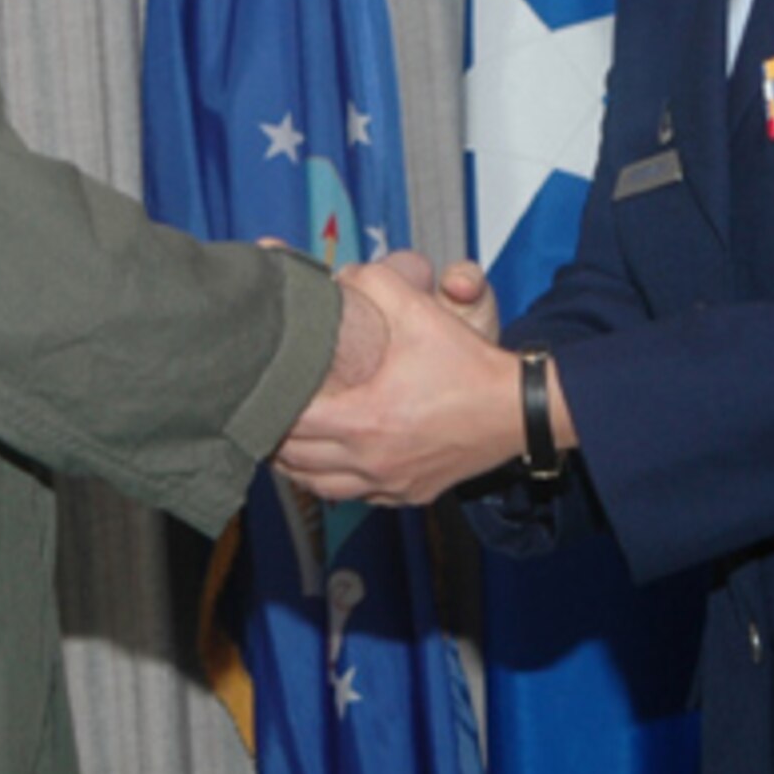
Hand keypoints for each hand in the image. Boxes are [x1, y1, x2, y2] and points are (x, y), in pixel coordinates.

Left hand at [275, 260, 529, 504]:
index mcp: (364, 419)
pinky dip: (331, 480)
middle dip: (272, 436)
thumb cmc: (467, 363)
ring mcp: (389, 483)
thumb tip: (337, 276)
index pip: (290, 424)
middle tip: (261, 411)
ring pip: (319, 485)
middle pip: (295, 460)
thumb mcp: (419, 309)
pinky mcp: (408, 494)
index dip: (266, 406)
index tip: (257, 388)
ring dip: (296, 464)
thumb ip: (371, 281)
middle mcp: (371, 460)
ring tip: (283, 439)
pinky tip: (328, 461)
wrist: (516, 408)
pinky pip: (353, 497)